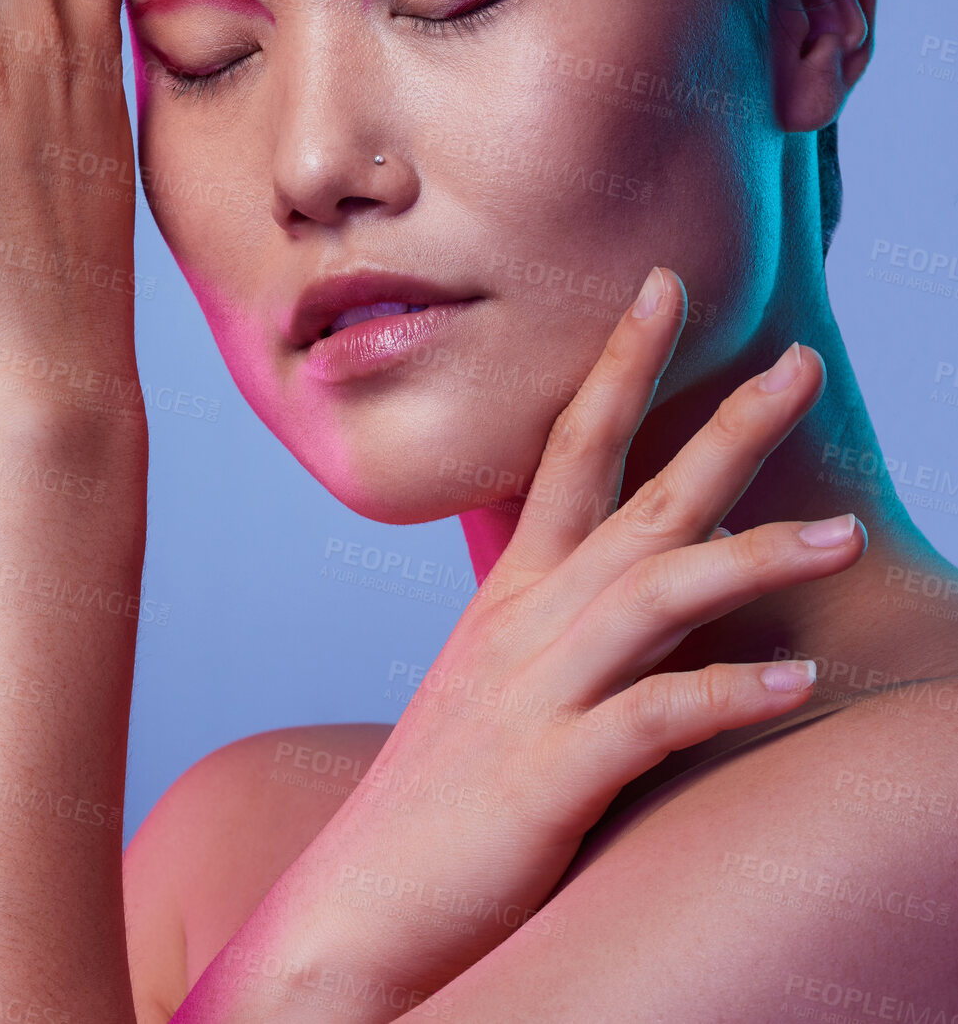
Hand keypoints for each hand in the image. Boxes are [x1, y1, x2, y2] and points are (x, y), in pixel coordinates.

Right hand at [211, 266, 863, 1014]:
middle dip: (722, 426)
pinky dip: (724, 695)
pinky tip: (797, 682)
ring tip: (841, 535)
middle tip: (799, 361)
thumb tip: (638, 574)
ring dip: (753, 556)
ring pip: (653, 596)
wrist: (355, 906)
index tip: (664, 290)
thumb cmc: (441, 795)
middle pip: (634, 499)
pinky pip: (649, 720)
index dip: (619, 366)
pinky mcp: (545, 778)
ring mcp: (534, 696)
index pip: (569, 449)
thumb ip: (560, 621)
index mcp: (514, 596)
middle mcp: (526, 625)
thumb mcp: (496, 682)